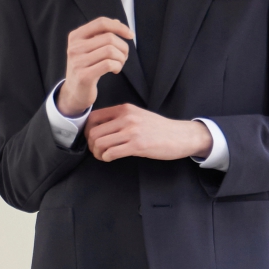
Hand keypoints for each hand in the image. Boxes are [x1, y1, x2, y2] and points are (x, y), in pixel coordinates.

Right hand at [57, 17, 132, 115]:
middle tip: (124, 56)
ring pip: (110, 51)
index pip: (101, 23)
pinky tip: (116, 70)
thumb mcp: (90, 49)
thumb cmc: (86, 68)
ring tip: (119, 64)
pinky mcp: (84, 76)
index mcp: (75, 36)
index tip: (130, 35)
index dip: (119, 27)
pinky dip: (118, 66)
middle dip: (123, 47)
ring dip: (121, 58)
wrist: (74, 93)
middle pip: (109, 38)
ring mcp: (78, 62)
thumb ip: (101, 35)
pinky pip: (109, 64)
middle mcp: (74, 47)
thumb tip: (117, 22)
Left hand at [85, 105, 211, 162]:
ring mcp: (132, 131)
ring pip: (100, 143)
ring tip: (103, 156)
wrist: (180, 136)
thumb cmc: (159, 129)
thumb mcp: (138, 116)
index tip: (91, 140)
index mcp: (124, 109)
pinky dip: (106, 158)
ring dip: (98, 153)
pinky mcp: (137, 145)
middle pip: (94, 132)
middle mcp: (126, 118)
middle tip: (97, 152)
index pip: (94, 117)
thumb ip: (120, 119)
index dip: (87, 131)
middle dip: (91, 145)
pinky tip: (110, 159)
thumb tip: (101, 129)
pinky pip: (111, 152)